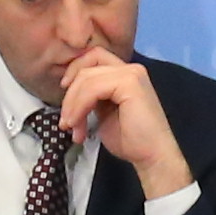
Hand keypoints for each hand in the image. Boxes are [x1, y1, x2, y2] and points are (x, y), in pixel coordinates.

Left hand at [52, 47, 190, 199]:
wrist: (151, 157)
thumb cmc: (131, 140)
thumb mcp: (104, 112)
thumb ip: (92, 97)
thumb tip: (70, 93)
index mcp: (125, 74)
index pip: (93, 58)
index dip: (74, 71)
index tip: (64, 93)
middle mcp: (130, 69)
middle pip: (87, 65)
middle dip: (70, 94)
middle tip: (66, 121)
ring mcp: (132, 74)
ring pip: (86, 77)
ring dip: (72, 104)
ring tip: (71, 128)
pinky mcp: (130, 83)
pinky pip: (92, 88)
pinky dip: (79, 106)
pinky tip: (78, 125)